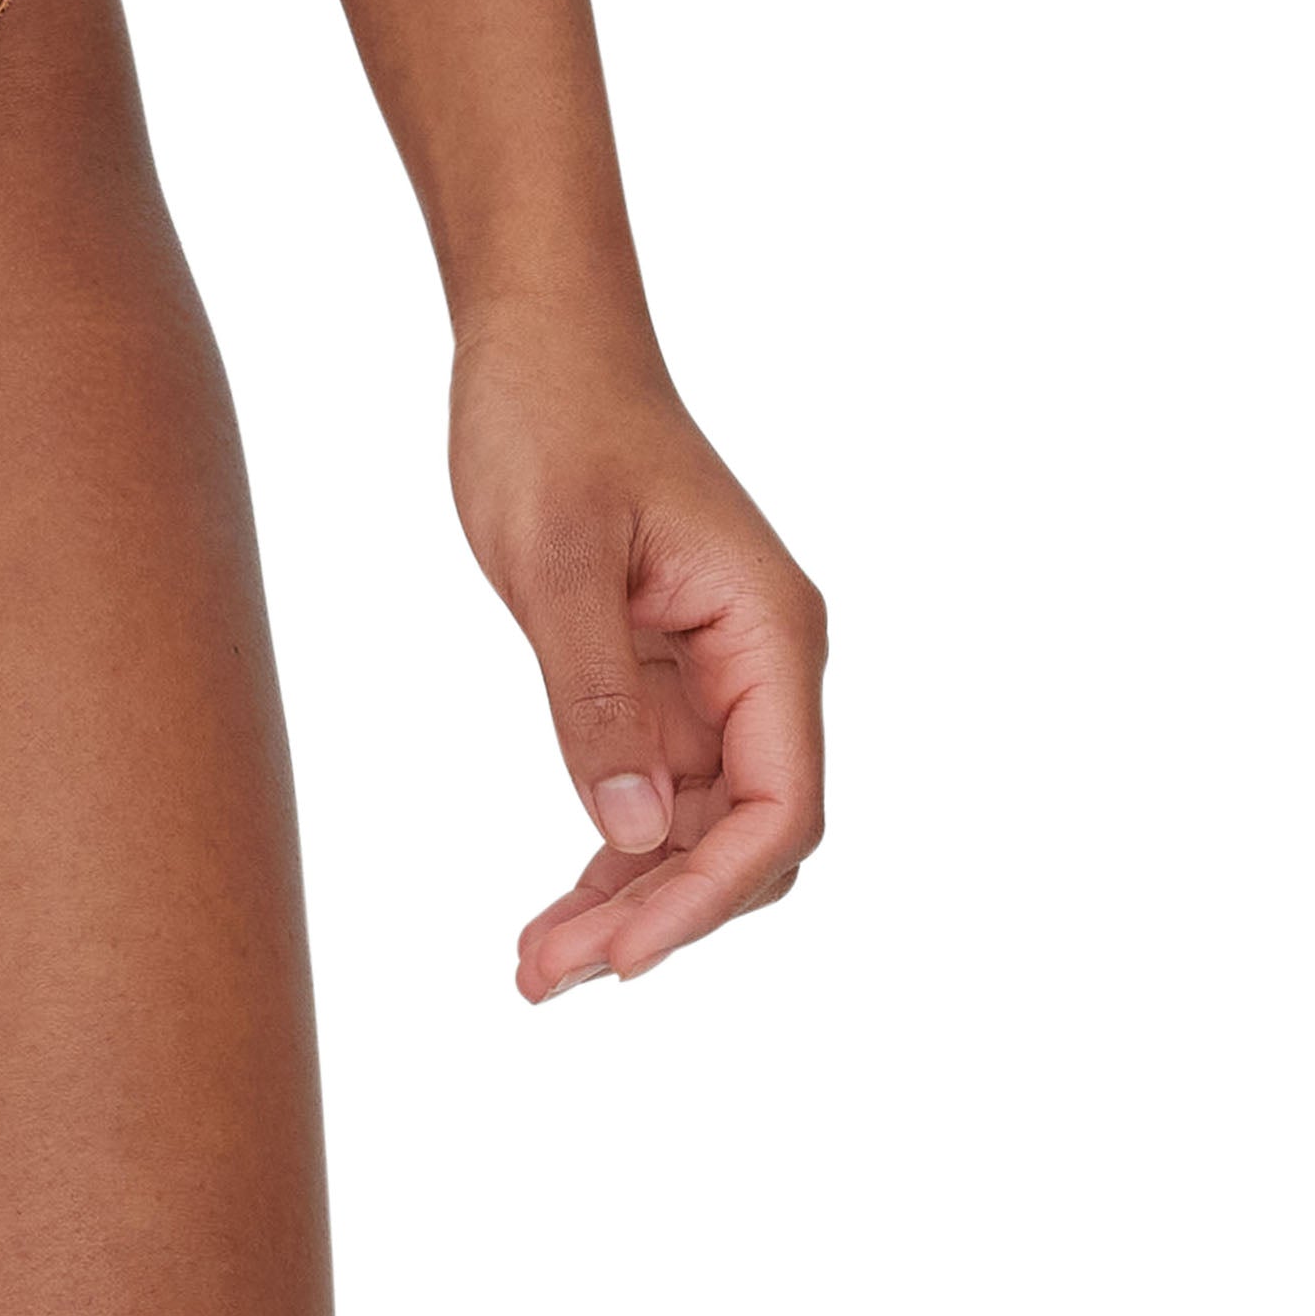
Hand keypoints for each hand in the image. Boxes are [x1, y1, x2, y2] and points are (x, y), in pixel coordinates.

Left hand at [448, 315, 827, 1000]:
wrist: (536, 340)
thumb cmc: (552, 418)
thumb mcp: (556, 555)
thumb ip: (594, 695)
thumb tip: (634, 831)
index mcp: (770, 633)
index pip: (780, 807)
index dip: (711, 895)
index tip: (623, 954)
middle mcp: (759, 666)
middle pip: (742, 838)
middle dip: (659, 917)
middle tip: (548, 975)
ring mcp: (710, 677)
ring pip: (693, 829)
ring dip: (626, 901)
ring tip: (534, 968)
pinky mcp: (656, 677)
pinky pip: (650, 792)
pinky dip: (609, 851)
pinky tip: (554, 911)